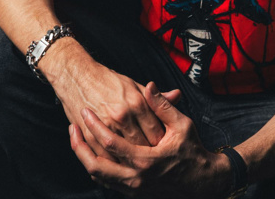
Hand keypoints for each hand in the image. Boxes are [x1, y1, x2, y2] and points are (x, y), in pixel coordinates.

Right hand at [45, 43, 180, 158]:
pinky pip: (106, 156)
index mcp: (137, 102)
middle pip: (143, 144)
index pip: (157, 130)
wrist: (78, 76)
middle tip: (156, 161)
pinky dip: (114, 163)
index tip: (167, 148)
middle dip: (150, 155)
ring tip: (140, 166)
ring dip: (133, 162)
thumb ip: (156, 97)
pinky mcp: (91, 134)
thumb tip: (178, 96)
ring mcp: (106, 126)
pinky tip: (121, 165)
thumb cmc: (107, 80)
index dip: (163, 142)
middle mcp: (124, 115)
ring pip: (125, 154)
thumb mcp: (134, 85)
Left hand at [69, 81, 230, 197]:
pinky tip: (91, 151)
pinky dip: (94, 166)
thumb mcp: (182, 125)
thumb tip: (149, 85)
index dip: (95, 126)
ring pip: (98, 176)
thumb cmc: (192, 151)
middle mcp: (135, 178)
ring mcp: (132, 188)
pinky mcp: (132, 192)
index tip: (86, 110)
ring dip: (83, 156)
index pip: (110, 143)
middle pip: (95, 165)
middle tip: (73, 124)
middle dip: (80, 145)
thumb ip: (162, 106)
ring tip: (76, 137)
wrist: (200, 183)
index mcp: (145, 160)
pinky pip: (106, 181)